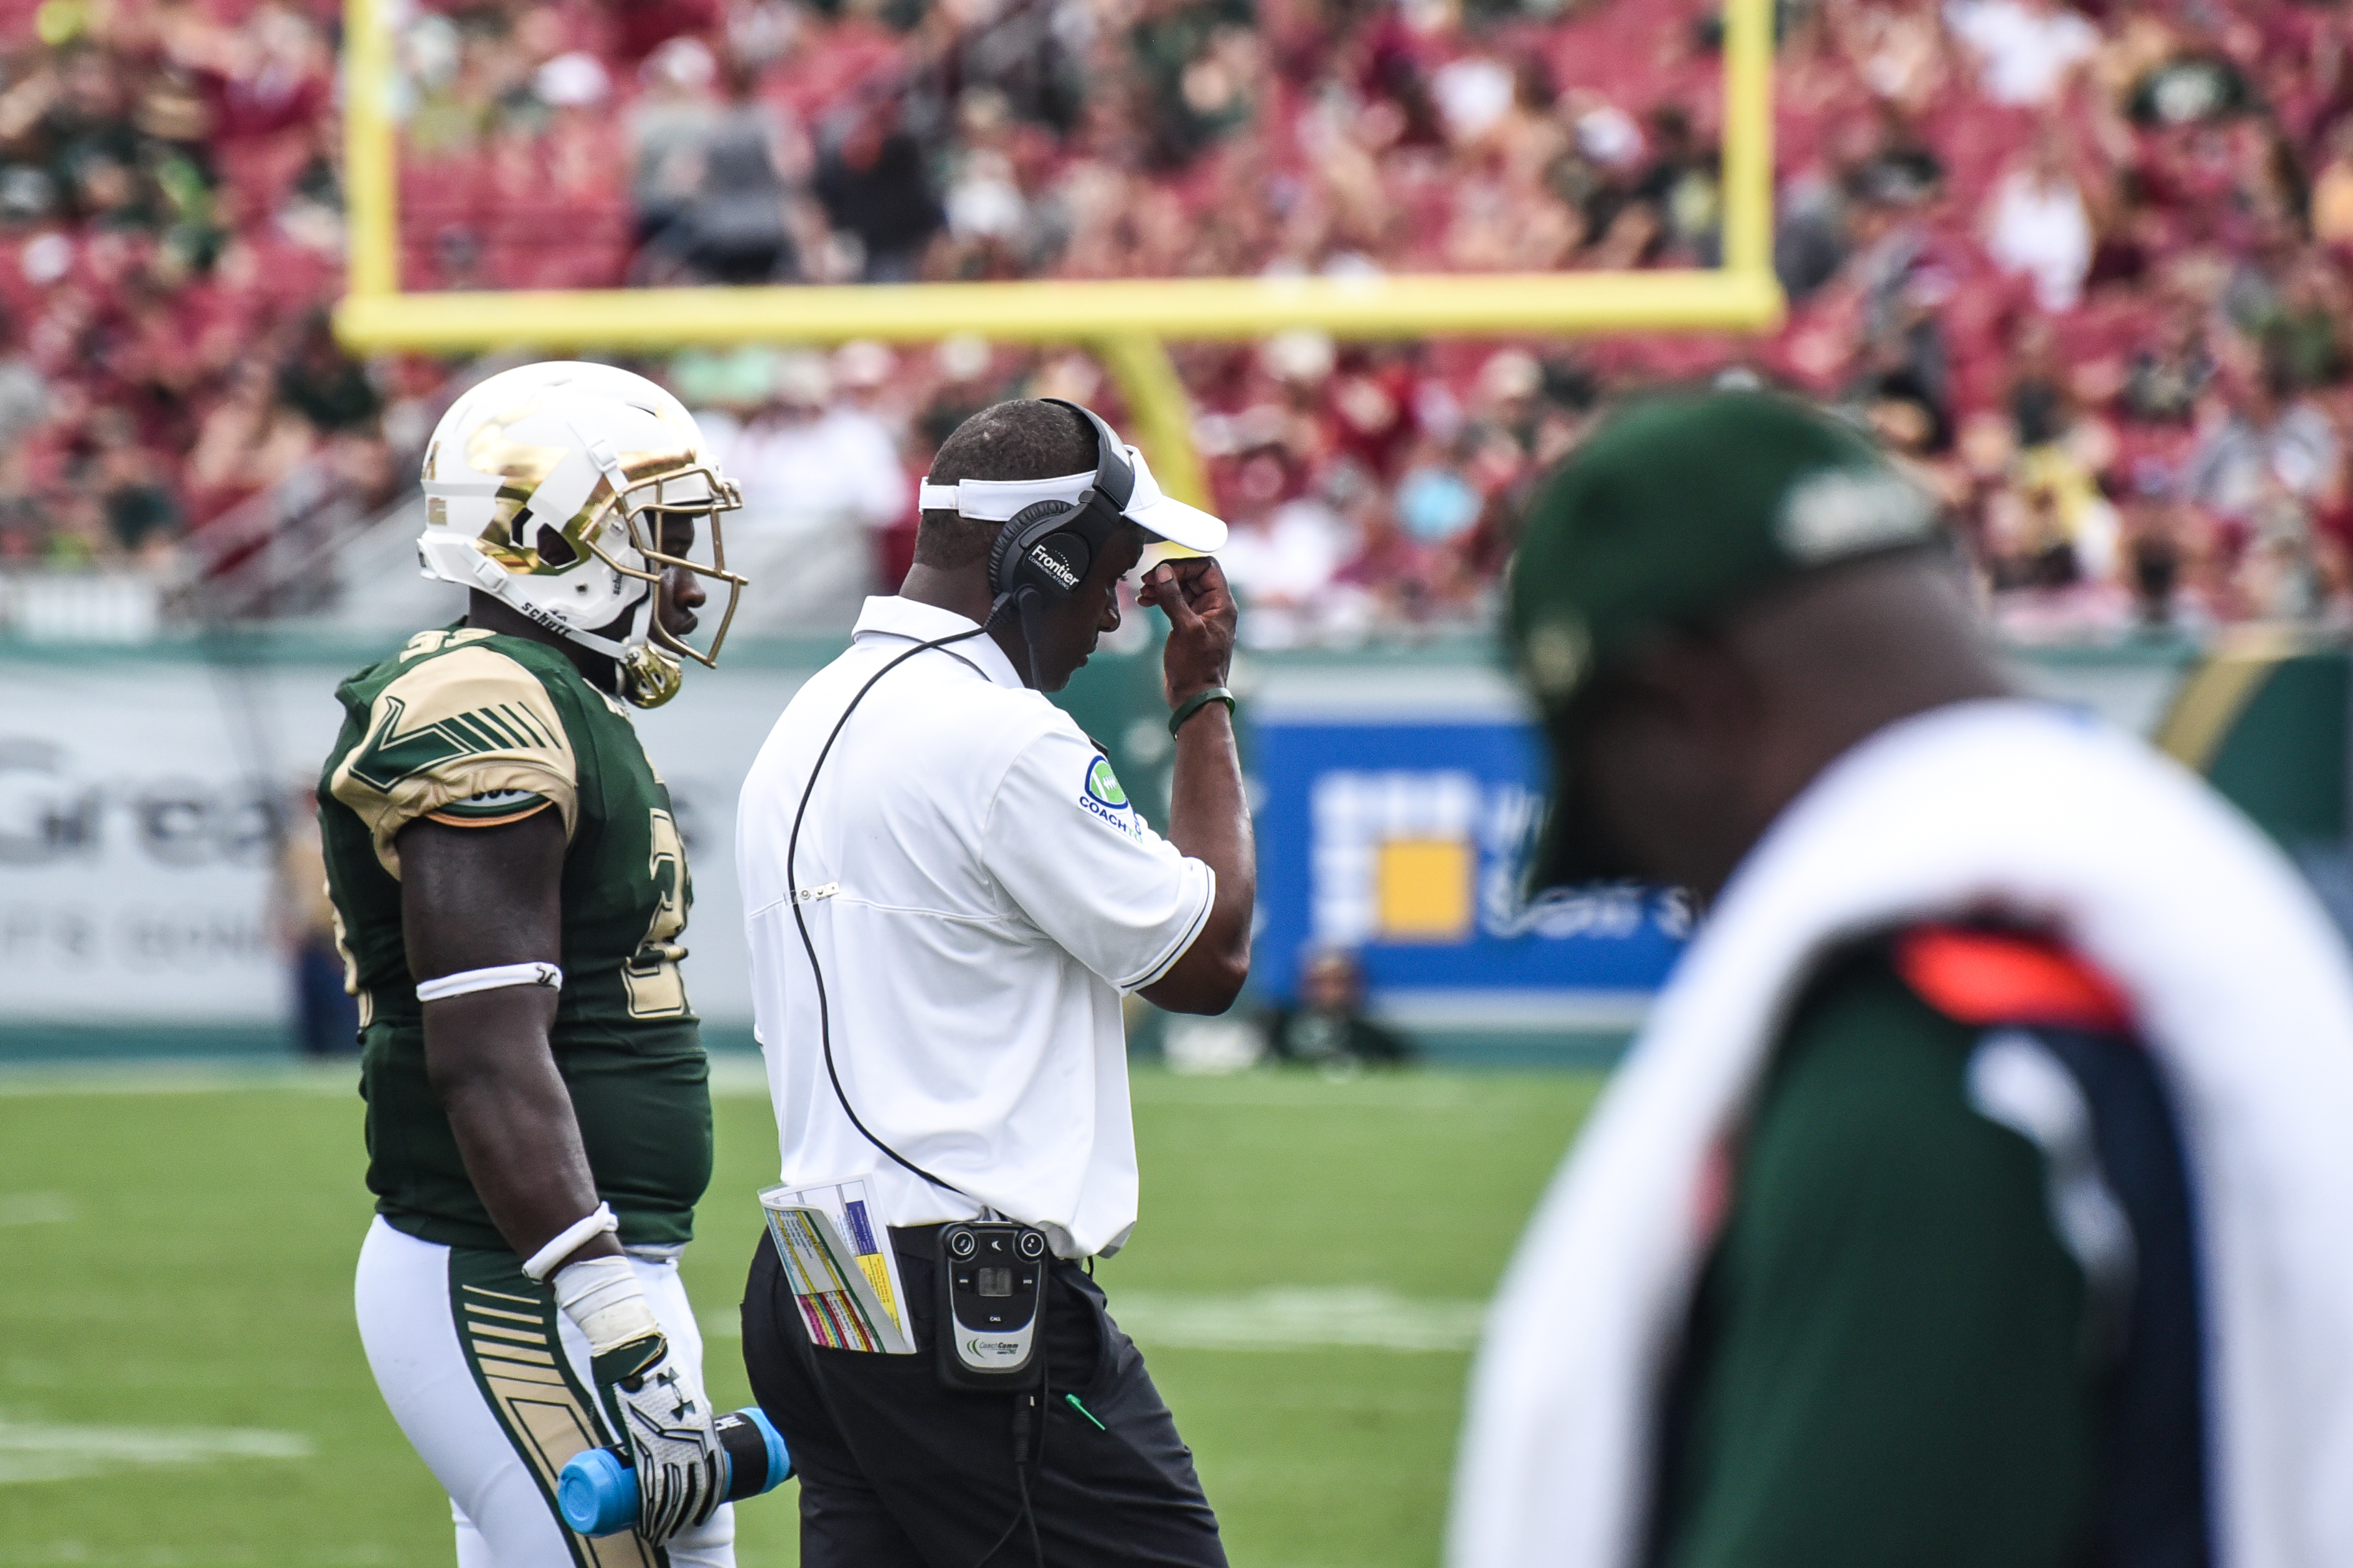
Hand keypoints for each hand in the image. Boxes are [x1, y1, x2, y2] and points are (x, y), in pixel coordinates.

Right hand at [591, 1332, 725, 1540]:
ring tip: (662, 1531)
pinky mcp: (644, 1442)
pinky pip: (652, 1486)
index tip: (702, 1509)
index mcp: (702, 1423)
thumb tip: (680, 1421)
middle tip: (680, 1525)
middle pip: (697, 1487)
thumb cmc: (656, 1364)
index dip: (709, 1495)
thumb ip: (682, 1408)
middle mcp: (691, 1435)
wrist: (636, 1348)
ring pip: (675, 1494)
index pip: (714, 1470)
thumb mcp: (681, 1390)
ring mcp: (668, 1440)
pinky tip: (651, 1525)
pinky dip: (653, 1511)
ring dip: (670, 1518)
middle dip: (689, 1512)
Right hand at [1139, 555, 1236, 708]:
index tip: (1162, 572)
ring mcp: (1201, 616)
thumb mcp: (1185, 628)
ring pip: (1182, 589)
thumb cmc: (1196, 668)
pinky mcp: (1188, 626)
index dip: (1184, 565)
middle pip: (1192, 576)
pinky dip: (1161, 599)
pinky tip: (1146, 601)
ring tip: (1144, 592)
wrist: (1194, 697)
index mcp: (1222, 604)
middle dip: (1169, 575)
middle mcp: (1214, 608)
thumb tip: (1163, 572)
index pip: (1207, 568)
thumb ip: (1174, 598)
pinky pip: (1175, 603)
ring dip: (1162, 586)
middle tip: (1148, 581)